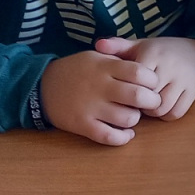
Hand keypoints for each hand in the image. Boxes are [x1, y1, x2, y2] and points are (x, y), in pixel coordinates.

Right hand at [40, 50, 161, 145]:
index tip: (152, 84)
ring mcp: (91, 107)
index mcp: (105, 67)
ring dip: (135, 119)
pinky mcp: (83, 125)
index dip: (151, 80)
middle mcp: (100, 86)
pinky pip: (109, 136)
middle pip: (137, 96)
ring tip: (132, 115)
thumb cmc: (76, 70)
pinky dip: (122, 137)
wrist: (43, 86)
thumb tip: (146, 66)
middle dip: (151, 101)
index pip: (139, 72)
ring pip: (127, 118)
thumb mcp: (95, 56)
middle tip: (151, 103)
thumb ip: (118, 59)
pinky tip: (126, 133)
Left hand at [95, 37, 194, 120]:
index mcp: (153, 53)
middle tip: (133, 101)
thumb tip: (98, 44)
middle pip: (148, 96)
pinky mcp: (193, 91)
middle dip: (138, 103)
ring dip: (152, 111)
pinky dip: (166, 115)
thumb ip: (117, 46)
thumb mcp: (138, 46)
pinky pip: (177, 112)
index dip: (126, 89)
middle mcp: (170, 66)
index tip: (123, 89)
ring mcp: (184, 80)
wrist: (192, 53)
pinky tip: (160, 108)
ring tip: (145, 105)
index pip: (134, 80)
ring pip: (163, 107)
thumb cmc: (158, 52)